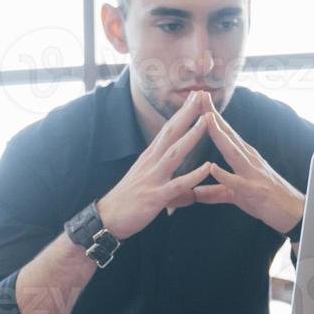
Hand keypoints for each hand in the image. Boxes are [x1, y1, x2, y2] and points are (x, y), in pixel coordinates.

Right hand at [95, 91, 216, 239]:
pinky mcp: (155, 196)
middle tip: (201, 94)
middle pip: (171, 133)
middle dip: (187, 113)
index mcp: (149, 158)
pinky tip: (206, 168)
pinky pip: (177, 185)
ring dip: (191, 136)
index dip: (181, 113)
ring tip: (207, 121)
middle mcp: (151, 163)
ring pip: (175, 153)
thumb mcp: (151, 189)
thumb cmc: (127, 203)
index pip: (168, 130)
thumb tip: (190, 194)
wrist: (107, 219)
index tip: (194, 97)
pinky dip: (192, 176)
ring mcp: (153, 178)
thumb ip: (174, 189)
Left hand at [190, 107, 304, 234]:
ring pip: (233, 151)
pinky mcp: (254, 191)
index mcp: (244, 157)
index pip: (225, 133)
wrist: (294, 214)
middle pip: (228, 134)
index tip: (197, 100)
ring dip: (219, 134)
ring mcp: (252, 173)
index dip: (210, 117)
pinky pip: (237, 182)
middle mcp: (249, 159)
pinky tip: (213, 167)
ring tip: (206, 119)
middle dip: (212, 115)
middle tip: (199, 95)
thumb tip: (195, 192)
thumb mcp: (236, 195)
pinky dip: (225, 175)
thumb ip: (215, 191)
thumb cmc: (266, 201)